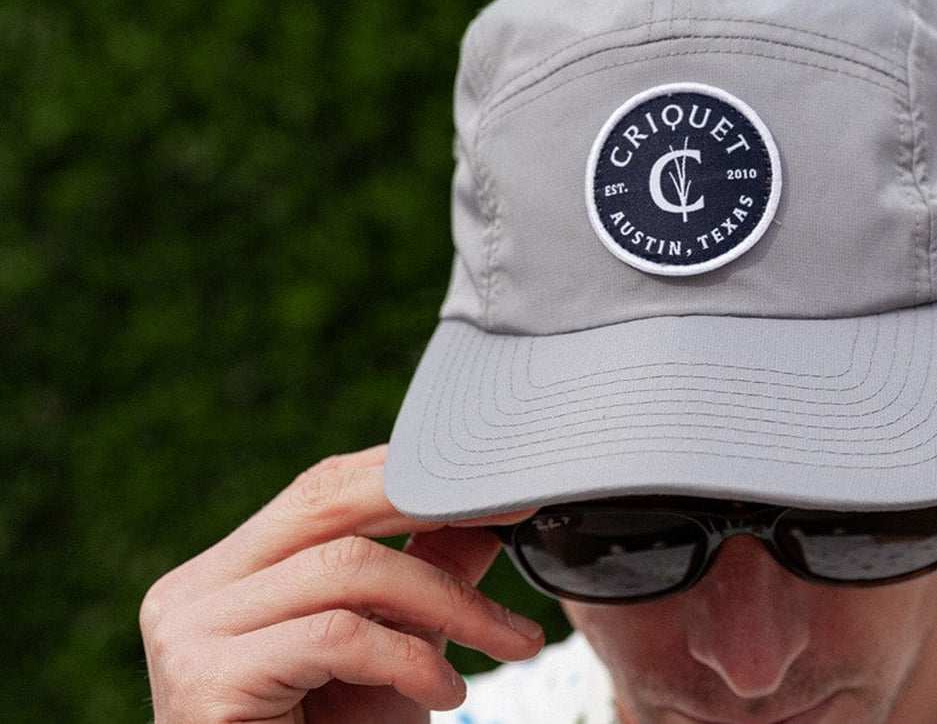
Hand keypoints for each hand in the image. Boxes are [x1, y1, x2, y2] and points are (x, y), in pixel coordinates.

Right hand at [140, 445, 543, 722]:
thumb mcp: (393, 652)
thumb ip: (424, 575)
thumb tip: (486, 513)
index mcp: (227, 574)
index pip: (324, 489)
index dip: (411, 475)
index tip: (494, 482)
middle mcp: (194, 591)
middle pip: (327, 503)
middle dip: (434, 506)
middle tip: (515, 514)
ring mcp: (190, 633)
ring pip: (344, 567)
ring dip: (447, 601)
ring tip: (503, 641)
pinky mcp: (206, 682)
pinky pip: (336, 636)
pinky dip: (409, 658)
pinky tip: (445, 691)